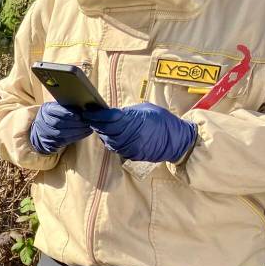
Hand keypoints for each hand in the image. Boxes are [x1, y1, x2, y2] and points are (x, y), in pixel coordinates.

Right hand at [29, 101, 91, 153]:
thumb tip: (84, 107)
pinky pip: (65, 140)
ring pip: (62, 133)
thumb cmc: (57, 115)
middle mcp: (44, 121)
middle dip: (75, 123)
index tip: (79, 116)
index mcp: (46, 109)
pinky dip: (77, 137)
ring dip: (77, 131)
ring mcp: (47, 132)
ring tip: (88, 128)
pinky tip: (85, 133)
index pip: (55, 111)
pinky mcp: (52, 142)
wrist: (45, 129)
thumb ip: (68, 107)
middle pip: (59, 123)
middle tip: (87, 122)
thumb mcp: (59, 107)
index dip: (67, 113)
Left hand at [82, 103, 197, 162]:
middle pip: (105, 130)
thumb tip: (110, 113)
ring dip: (102, 133)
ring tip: (97, 124)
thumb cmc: (163, 121)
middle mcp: (131, 135)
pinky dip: (110, 141)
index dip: (96, 115)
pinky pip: (115, 148)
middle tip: (88, 117)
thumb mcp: (146, 110)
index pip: (109, 118)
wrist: (178, 141)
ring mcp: (130, 147)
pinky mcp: (131, 155)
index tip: (86, 111)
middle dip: (96, 123)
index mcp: (135, 120)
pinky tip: (110, 135)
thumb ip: (128, 112)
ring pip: (108, 140)